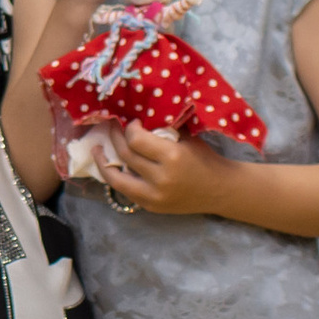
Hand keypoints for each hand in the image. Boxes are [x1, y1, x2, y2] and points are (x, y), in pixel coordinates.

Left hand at [96, 122, 235, 216]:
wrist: (221, 190)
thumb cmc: (205, 159)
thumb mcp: (187, 137)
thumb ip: (163, 127)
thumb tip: (138, 111)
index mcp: (172, 157)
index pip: (135, 139)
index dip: (129, 128)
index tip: (132, 122)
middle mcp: (161, 178)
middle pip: (125, 155)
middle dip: (115, 137)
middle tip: (112, 127)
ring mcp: (154, 196)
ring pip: (116, 177)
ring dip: (103, 161)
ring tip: (96, 148)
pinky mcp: (151, 207)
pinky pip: (125, 190)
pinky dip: (116, 177)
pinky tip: (110, 166)